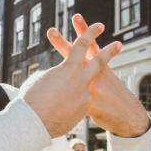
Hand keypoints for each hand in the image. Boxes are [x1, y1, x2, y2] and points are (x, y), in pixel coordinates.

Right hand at [22, 22, 103, 136]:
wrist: (35, 124)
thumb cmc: (31, 99)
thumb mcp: (41, 80)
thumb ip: (55, 76)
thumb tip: (60, 79)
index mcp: (68, 68)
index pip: (82, 45)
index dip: (90, 33)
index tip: (98, 27)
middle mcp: (80, 80)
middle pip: (99, 62)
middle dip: (109, 51)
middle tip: (119, 45)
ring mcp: (84, 96)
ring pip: (92, 86)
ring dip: (99, 83)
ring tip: (104, 82)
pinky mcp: (84, 110)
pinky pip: (80, 102)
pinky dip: (72, 103)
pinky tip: (62, 109)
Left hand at [48, 14, 150, 137]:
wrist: (128, 116)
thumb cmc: (114, 96)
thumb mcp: (106, 80)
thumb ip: (90, 73)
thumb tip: (77, 68)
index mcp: (100, 66)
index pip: (89, 45)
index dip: (83, 30)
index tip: (75, 16)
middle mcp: (96, 74)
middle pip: (77, 56)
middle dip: (62, 43)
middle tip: (50, 30)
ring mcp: (92, 89)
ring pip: (69, 80)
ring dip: (55, 77)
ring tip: (44, 69)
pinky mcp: (89, 105)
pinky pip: (69, 104)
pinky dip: (61, 106)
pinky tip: (56, 109)